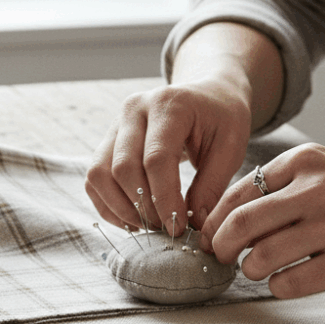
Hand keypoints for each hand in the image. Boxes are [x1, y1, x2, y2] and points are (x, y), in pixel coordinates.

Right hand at [84, 76, 251, 236]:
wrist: (206, 95)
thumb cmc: (221, 120)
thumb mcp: (231, 147)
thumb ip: (212, 185)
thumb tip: (194, 225)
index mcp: (169, 104)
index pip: (156, 159)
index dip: (164, 199)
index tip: (178, 226)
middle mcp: (134, 109)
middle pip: (122, 167)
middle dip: (142, 207)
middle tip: (165, 228)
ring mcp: (115, 124)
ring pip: (98, 174)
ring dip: (119, 208)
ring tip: (147, 226)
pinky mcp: (106, 141)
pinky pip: (93, 179)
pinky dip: (107, 205)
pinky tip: (132, 219)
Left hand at [199, 144, 324, 297]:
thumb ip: (280, 187)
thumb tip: (223, 219)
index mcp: (305, 161)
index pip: (237, 192)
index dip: (214, 220)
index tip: (208, 236)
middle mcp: (317, 189)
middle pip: (241, 224)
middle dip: (220, 246)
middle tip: (220, 257)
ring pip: (261, 257)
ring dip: (250, 270)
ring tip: (258, 270)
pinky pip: (290, 283)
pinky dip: (278, 288)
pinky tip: (286, 282)